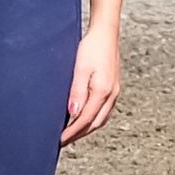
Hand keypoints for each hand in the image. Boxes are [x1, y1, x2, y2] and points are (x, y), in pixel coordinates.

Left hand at [63, 21, 121, 142]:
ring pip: (101, 119)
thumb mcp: (80, 68)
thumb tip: (73, 113)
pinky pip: (104, 111)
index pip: (85, 120)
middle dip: (79, 134)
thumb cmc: (92, 47)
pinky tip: (85, 119)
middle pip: (95, 123)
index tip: (60, 140)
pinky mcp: (113, 88)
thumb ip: (77, 92)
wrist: (106, 33)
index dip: (72, 132)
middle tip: (63, 141)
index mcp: (103, 91)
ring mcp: (114, 92)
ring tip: (72, 134)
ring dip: (87, 129)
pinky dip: (94, 119)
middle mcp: (111, 95)